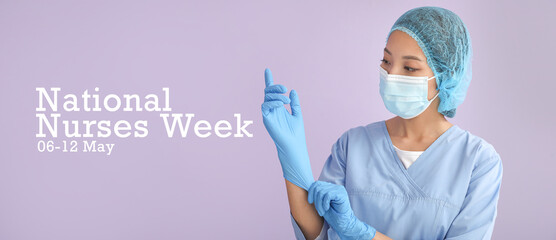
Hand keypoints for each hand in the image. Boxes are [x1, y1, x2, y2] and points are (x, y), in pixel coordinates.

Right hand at [261, 68, 313, 189]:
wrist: (294, 145)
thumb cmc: (296, 133)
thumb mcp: (297, 114)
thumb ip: (294, 103)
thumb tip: (292, 91)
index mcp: (279, 107)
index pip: (272, 92)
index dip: (269, 80)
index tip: (267, 69)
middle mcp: (272, 109)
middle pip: (269, 93)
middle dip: (275, 87)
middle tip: (284, 88)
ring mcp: (268, 114)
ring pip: (267, 98)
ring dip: (276, 95)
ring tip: (285, 99)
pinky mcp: (266, 119)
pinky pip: (265, 107)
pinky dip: (272, 103)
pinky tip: (281, 104)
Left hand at [308, 181, 375, 239]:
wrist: (343, 223)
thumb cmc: (333, 215)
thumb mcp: (321, 203)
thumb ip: (317, 195)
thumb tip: (308, 189)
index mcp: (330, 187)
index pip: (316, 184)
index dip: (311, 192)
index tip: (310, 202)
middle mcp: (335, 187)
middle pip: (318, 187)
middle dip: (315, 200)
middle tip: (319, 210)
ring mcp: (339, 189)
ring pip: (321, 192)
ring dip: (319, 204)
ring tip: (322, 211)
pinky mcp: (341, 194)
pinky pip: (328, 195)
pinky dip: (324, 203)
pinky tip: (327, 209)